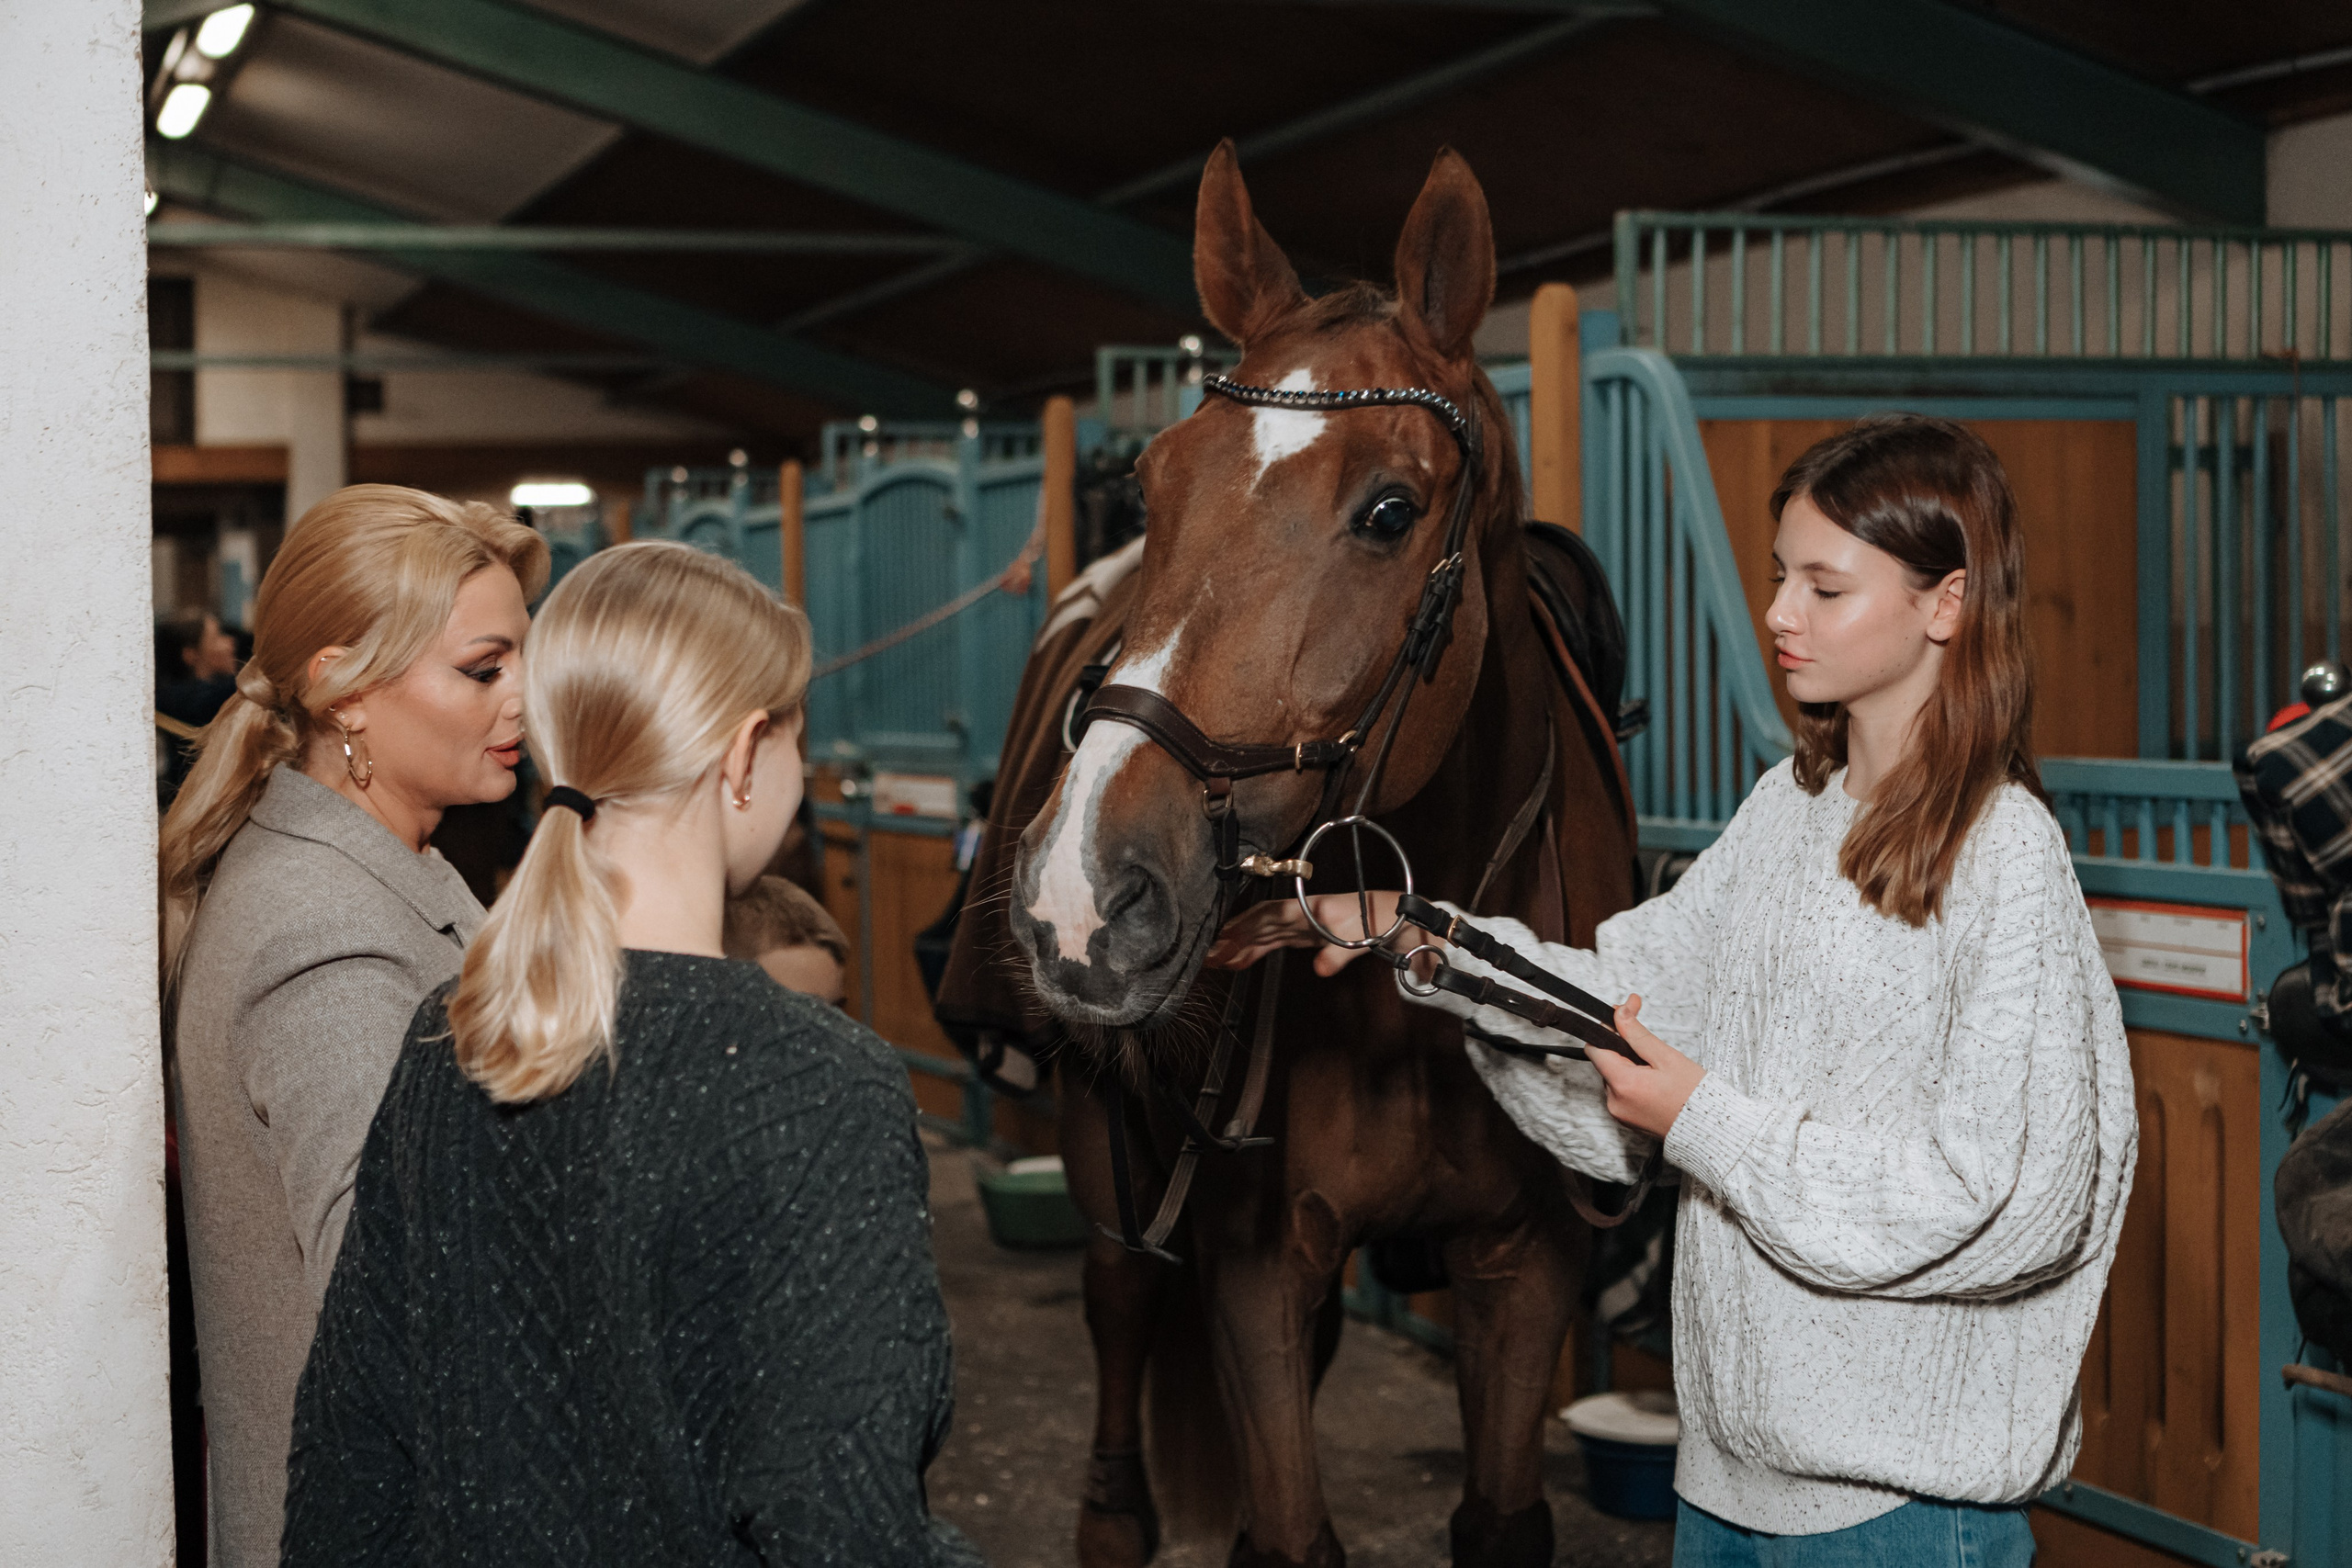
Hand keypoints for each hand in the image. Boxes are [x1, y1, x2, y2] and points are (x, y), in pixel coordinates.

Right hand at [1206, 890, 1409, 977]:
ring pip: (1262, 932)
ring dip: (1239, 944)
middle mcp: (1300, 913)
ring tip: (1215, 959)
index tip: (1223, 939)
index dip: (1245, 927)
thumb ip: (1338, 955)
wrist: (1394, 917)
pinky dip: (1255, 949)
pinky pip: (1273, 940)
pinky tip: (1239, 960)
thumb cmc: (1377, 922)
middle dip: (1233, 937)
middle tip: (1207, 955)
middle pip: (1259, 923)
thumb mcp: (1360, 940)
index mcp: (1309, 910)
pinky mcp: (1304, 934)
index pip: (1270, 916)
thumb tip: (1320, 969)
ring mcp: (1301, 924)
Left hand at [1587, 995, 1705, 1139]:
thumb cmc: (1694, 1096)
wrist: (1709, 1129)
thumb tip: (1620, 1012)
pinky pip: (1621, 1093)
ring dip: (1629, 1067)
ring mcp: (1619, 1113)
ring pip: (1613, 1077)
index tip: (1625, 1021)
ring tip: (1657, 1072)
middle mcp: (1615, 1102)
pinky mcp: (1626, 1120)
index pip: (1595, 1049)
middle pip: (1605, 1063)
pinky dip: (1633, 1083)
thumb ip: (1637, 1033)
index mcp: (1623, 1085)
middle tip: (1650, 1048)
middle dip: (1623, 1050)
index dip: (1608, 1030)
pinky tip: (1654, 1084)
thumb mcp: (1667, 1057)